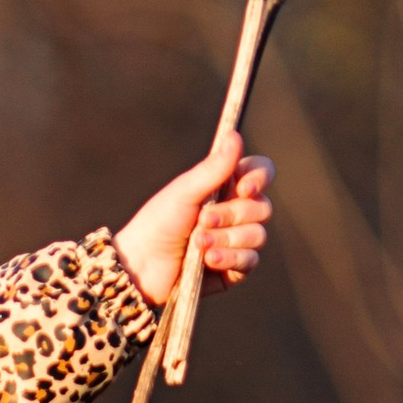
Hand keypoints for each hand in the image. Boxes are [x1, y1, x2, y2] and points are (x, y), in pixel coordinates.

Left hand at [114, 130, 274, 309]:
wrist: (141, 268)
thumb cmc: (157, 224)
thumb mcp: (184, 192)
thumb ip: (213, 168)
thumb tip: (235, 134)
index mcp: (226, 187)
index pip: (261, 173)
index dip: (260, 178)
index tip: (244, 188)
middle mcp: (235, 212)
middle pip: (262, 207)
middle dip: (231, 215)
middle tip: (202, 220)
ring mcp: (236, 241)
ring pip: (258, 235)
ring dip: (227, 238)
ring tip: (197, 243)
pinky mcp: (233, 269)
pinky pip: (250, 260)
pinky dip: (230, 258)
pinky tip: (208, 260)